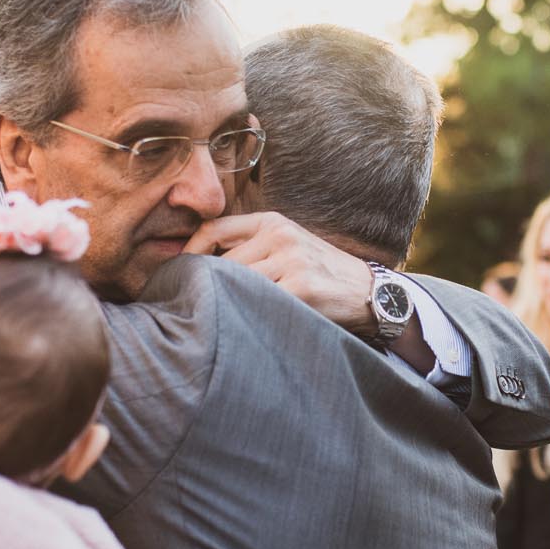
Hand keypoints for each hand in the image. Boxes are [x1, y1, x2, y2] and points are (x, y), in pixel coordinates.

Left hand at [184, 212, 373, 329]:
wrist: (371, 293)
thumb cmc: (322, 274)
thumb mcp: (288, 246)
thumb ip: (251, 248)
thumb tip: (200, 267)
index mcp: (272, 222)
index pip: (214, 228)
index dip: (190, 252)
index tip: (178, 274)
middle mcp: (280, 235)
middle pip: (222, 262)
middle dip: (206, 286)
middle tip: (191, 307)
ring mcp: (291, 260)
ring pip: (236, 283)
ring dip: (224, 304)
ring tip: (216, 321)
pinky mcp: (302, 287)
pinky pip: (258, 302)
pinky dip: (247, 315)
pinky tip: (244, 327)